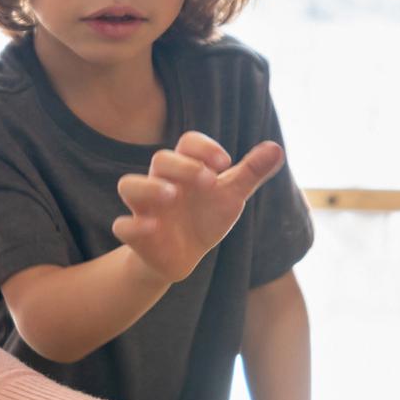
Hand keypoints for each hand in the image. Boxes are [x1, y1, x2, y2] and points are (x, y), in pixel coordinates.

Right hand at [113, 131, 283, 283]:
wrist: (182, 256)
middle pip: (161, 160)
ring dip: (149, 187)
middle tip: (208, 181)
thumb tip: (277, 148)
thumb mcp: (231, 195)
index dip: (204, 147)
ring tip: (171, 196)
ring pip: (128, 185)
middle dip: (184, 166)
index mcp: (186, 169)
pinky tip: (153, 229)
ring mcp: (146, 208)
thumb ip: (251, 173)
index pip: (187, 143)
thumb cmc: (205, 218)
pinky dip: (133, 225)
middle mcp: (162, 183)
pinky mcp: (136, 234)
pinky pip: (122, 226)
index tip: (225, 163)